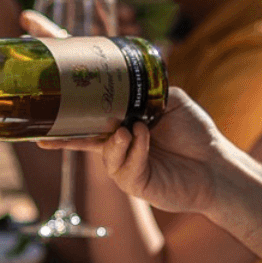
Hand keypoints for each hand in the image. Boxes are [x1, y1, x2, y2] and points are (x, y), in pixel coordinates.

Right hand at [44, 88, 239, 216]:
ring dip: (115, 140)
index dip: (67, 100)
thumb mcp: (170, 99)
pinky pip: (124, 166)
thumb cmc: (195, 133)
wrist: (216, 166)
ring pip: (102, 152)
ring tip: (129, 130)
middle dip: (61, 134)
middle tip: (46, 123)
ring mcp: (123, 165)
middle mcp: (117, 145)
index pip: (90, 110)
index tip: (44, 86)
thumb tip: (126, 79)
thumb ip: (148, 89)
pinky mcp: (134, 183)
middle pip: (79, 137)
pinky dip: (134, 150)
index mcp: (122, 122)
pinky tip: (144, 139)